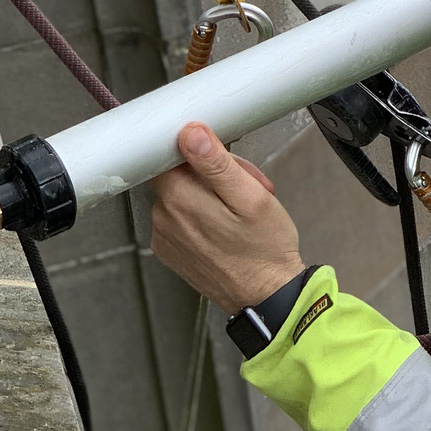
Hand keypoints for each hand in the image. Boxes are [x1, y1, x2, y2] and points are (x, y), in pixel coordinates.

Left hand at [150, 124, 304, 313]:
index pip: (169, 151)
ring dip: (209, 193)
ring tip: (240, 209)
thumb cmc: (265, 249)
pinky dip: (203, 214)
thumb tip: (190, 133)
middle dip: (212, 171)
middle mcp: (163, 217)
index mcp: (179, 199)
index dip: (199, 147)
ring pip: (181, 193)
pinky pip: (181, 216)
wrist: (267, 297)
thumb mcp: (251, 197)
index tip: (220, 156)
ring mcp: (164, 236)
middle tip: (246, 185)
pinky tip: (227, 225)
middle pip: (178, 171)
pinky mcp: (170, 249)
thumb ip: (216, 164)